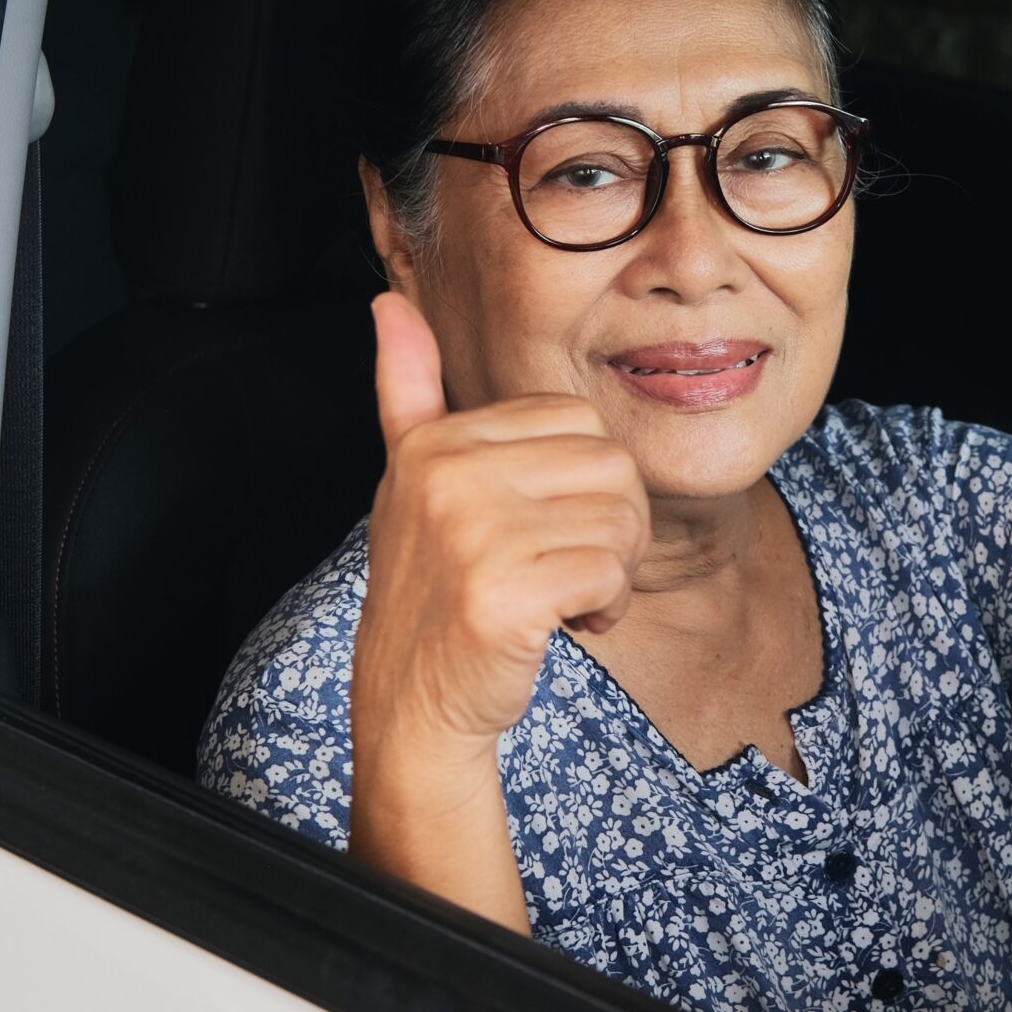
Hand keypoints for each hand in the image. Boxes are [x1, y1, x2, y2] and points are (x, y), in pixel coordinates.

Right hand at [351, 292, 650, 769]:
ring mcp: (473, 535)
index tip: (545, 527)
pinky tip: (563, 625)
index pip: (581, 422)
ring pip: (621, 521)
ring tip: (558, 597)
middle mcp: (449, 477)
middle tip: (563, 569)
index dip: (587, 482)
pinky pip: (611, 573)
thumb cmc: (435, 592)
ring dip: (611, 573)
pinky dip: (605, 607)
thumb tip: (390, 304)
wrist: (413, 707)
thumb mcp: (411, 481)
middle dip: (611, 527)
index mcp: (438, 444)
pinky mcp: (504, 594)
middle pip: (612, 467)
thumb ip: (407, 390)